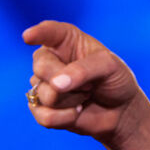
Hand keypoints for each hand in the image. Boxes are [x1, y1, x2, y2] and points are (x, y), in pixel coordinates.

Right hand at [23, 20, 142, 144]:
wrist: (121, 110)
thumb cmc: (115, 80)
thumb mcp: (109, 67)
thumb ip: (83, 70)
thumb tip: (55, 84)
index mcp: (66, 40)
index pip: (49, 32)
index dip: (38, 33)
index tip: (28, 36)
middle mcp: (50, 59)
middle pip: (41, 66)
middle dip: (68, 79)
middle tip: (90, 83)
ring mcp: (43, 84)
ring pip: (45, 94)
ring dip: (73, 100)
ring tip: (85, 95)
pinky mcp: (41, 108)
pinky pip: (44, 116)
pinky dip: (65, 117)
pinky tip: (77, 112)